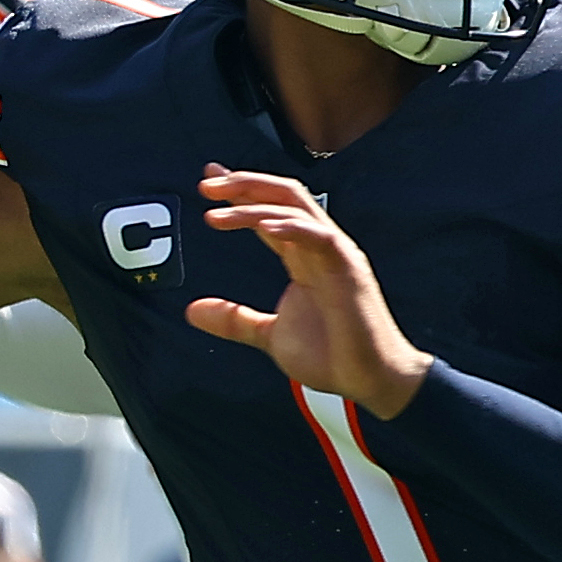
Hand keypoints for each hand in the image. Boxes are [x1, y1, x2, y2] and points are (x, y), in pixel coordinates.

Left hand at [185, 166, 431, 416]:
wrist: (370, 380)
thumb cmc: (332, 356)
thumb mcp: (270, 336)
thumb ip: (235, 319)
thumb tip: (192, 311)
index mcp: (303, 257)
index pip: (270, 213)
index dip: (241, 194)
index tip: (208, 182)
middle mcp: (319, 247)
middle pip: (282, 196)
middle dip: (244, 185)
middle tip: (207, 184)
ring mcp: (336, 253)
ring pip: (296, 208)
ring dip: (255, 203)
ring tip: (217, 212)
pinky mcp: (349, 268)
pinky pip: (320, 236)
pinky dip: (292, 227)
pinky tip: (264, 228)